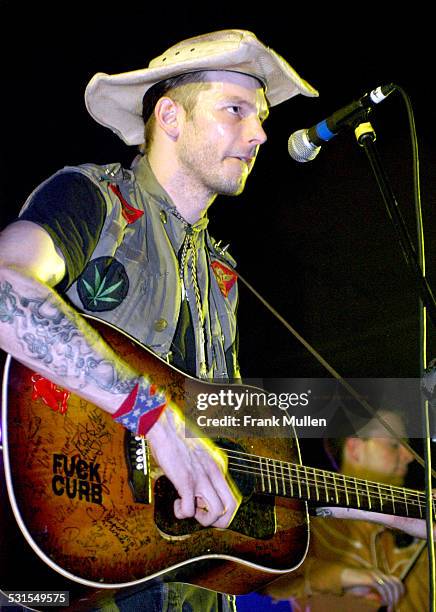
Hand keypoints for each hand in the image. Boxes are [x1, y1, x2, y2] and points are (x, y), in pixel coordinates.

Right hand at [146, 403, 240, 527]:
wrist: (165, 426)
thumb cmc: (178, 438)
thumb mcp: (199, 455)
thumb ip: (204, 470)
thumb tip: (200, 487)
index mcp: (218, 467)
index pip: (233, 496)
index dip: (223, 510)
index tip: (208, 509)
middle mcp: (214, 473)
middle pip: (231, 508)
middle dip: (218, 520)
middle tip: (201, 515)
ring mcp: (201, 478)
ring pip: (215, 512)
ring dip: (201, 519)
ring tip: (189, 509)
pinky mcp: (185, 481)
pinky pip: (189, 510)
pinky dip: (181, 513)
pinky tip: (176, 503)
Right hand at [341, 567, 403, 609]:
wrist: (342, 578)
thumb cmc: (352, 585)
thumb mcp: (366, 593)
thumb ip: (375, 596)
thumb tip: (384, 601)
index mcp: (379, 575)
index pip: (396, 581)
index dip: (400, 592)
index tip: (396, 602)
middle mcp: (378, 573)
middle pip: (396, 583)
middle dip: (397, 596)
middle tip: (394, 606)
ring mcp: (374, 575)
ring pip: (390, 586)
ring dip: (392, 598)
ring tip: (389, 607)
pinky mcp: (370, 578)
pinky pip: (381, 588)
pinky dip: (385, 596)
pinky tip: (383, 602)